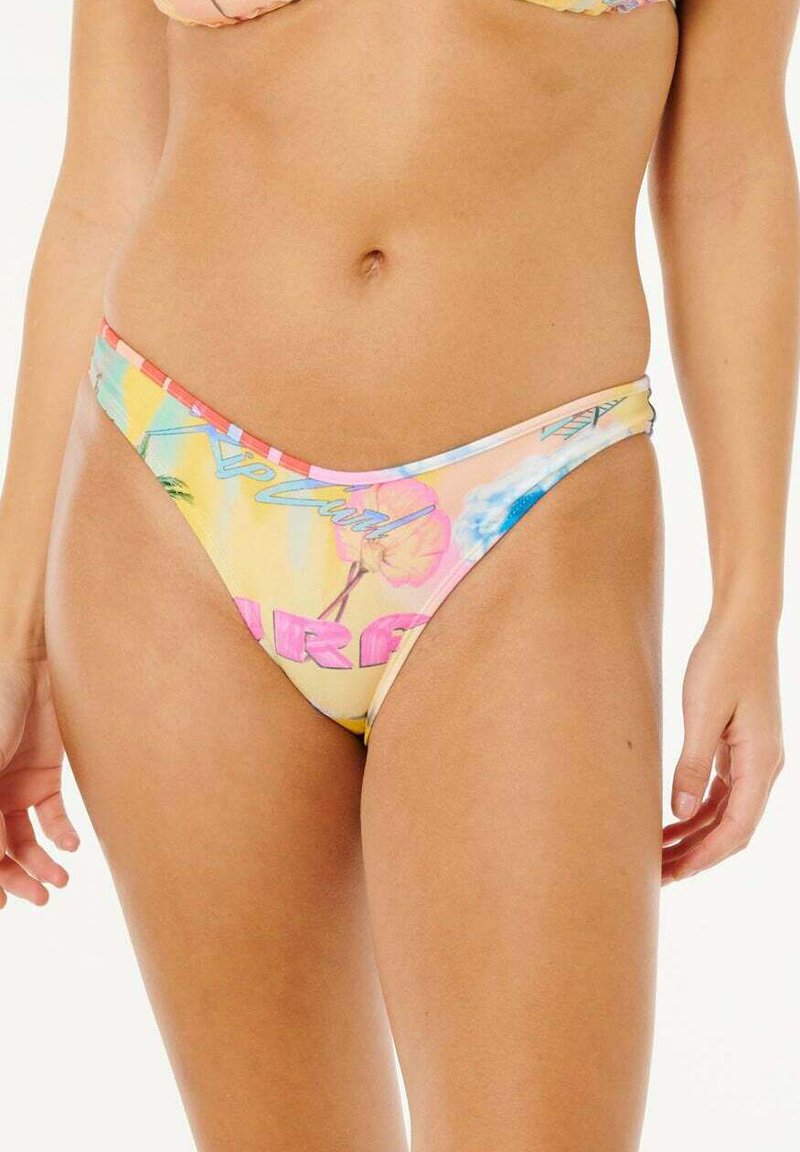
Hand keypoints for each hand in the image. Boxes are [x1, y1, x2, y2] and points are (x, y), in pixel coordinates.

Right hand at [0, 655, 77, 907]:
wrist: (35, 667)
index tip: (3, 904)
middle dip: (16, 877)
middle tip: (40, 899)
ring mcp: (13, 787)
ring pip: (24, 839)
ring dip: (40, 863)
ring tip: (59, 882)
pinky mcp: (44, 775)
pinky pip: (50, 816)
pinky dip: (60, 834)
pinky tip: (70, 845)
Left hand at [662, 611, 783, 883]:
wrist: (743, 624)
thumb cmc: (723, 661)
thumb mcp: (701, 712)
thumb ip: (692, 764)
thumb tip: (679, 812)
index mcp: (760, 762)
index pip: (735, 828)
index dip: (704, 856)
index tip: (673, 874)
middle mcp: (764, 766)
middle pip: (732, 828)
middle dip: (697, 855)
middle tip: (657, 874)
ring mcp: (755, 758)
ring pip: (726, 813)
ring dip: (695, 835)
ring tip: (658, 853)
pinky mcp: (741, 747)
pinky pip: (722, 792)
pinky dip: (698, 810)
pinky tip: (671, 820)